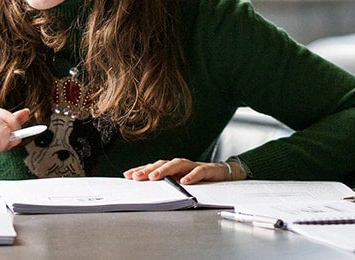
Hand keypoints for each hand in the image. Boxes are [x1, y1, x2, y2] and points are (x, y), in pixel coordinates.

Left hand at [123, 158, 240, 184]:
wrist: (227, 174)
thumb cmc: (202, 180)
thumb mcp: (183, 183)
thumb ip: (169, 185)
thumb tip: (149, 190)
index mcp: (174, 169)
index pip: (155, 167)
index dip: (141, 169)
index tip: (128, 175)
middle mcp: (182, 165)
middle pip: (163, 163)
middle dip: (148, 170)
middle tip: (136, 177)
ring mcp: (195, 166)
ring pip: (178, 164)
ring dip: (165, 170)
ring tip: (154, 177)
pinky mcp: (209, 170)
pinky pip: (199, 172)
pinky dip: (191, 176)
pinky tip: (184, 181)